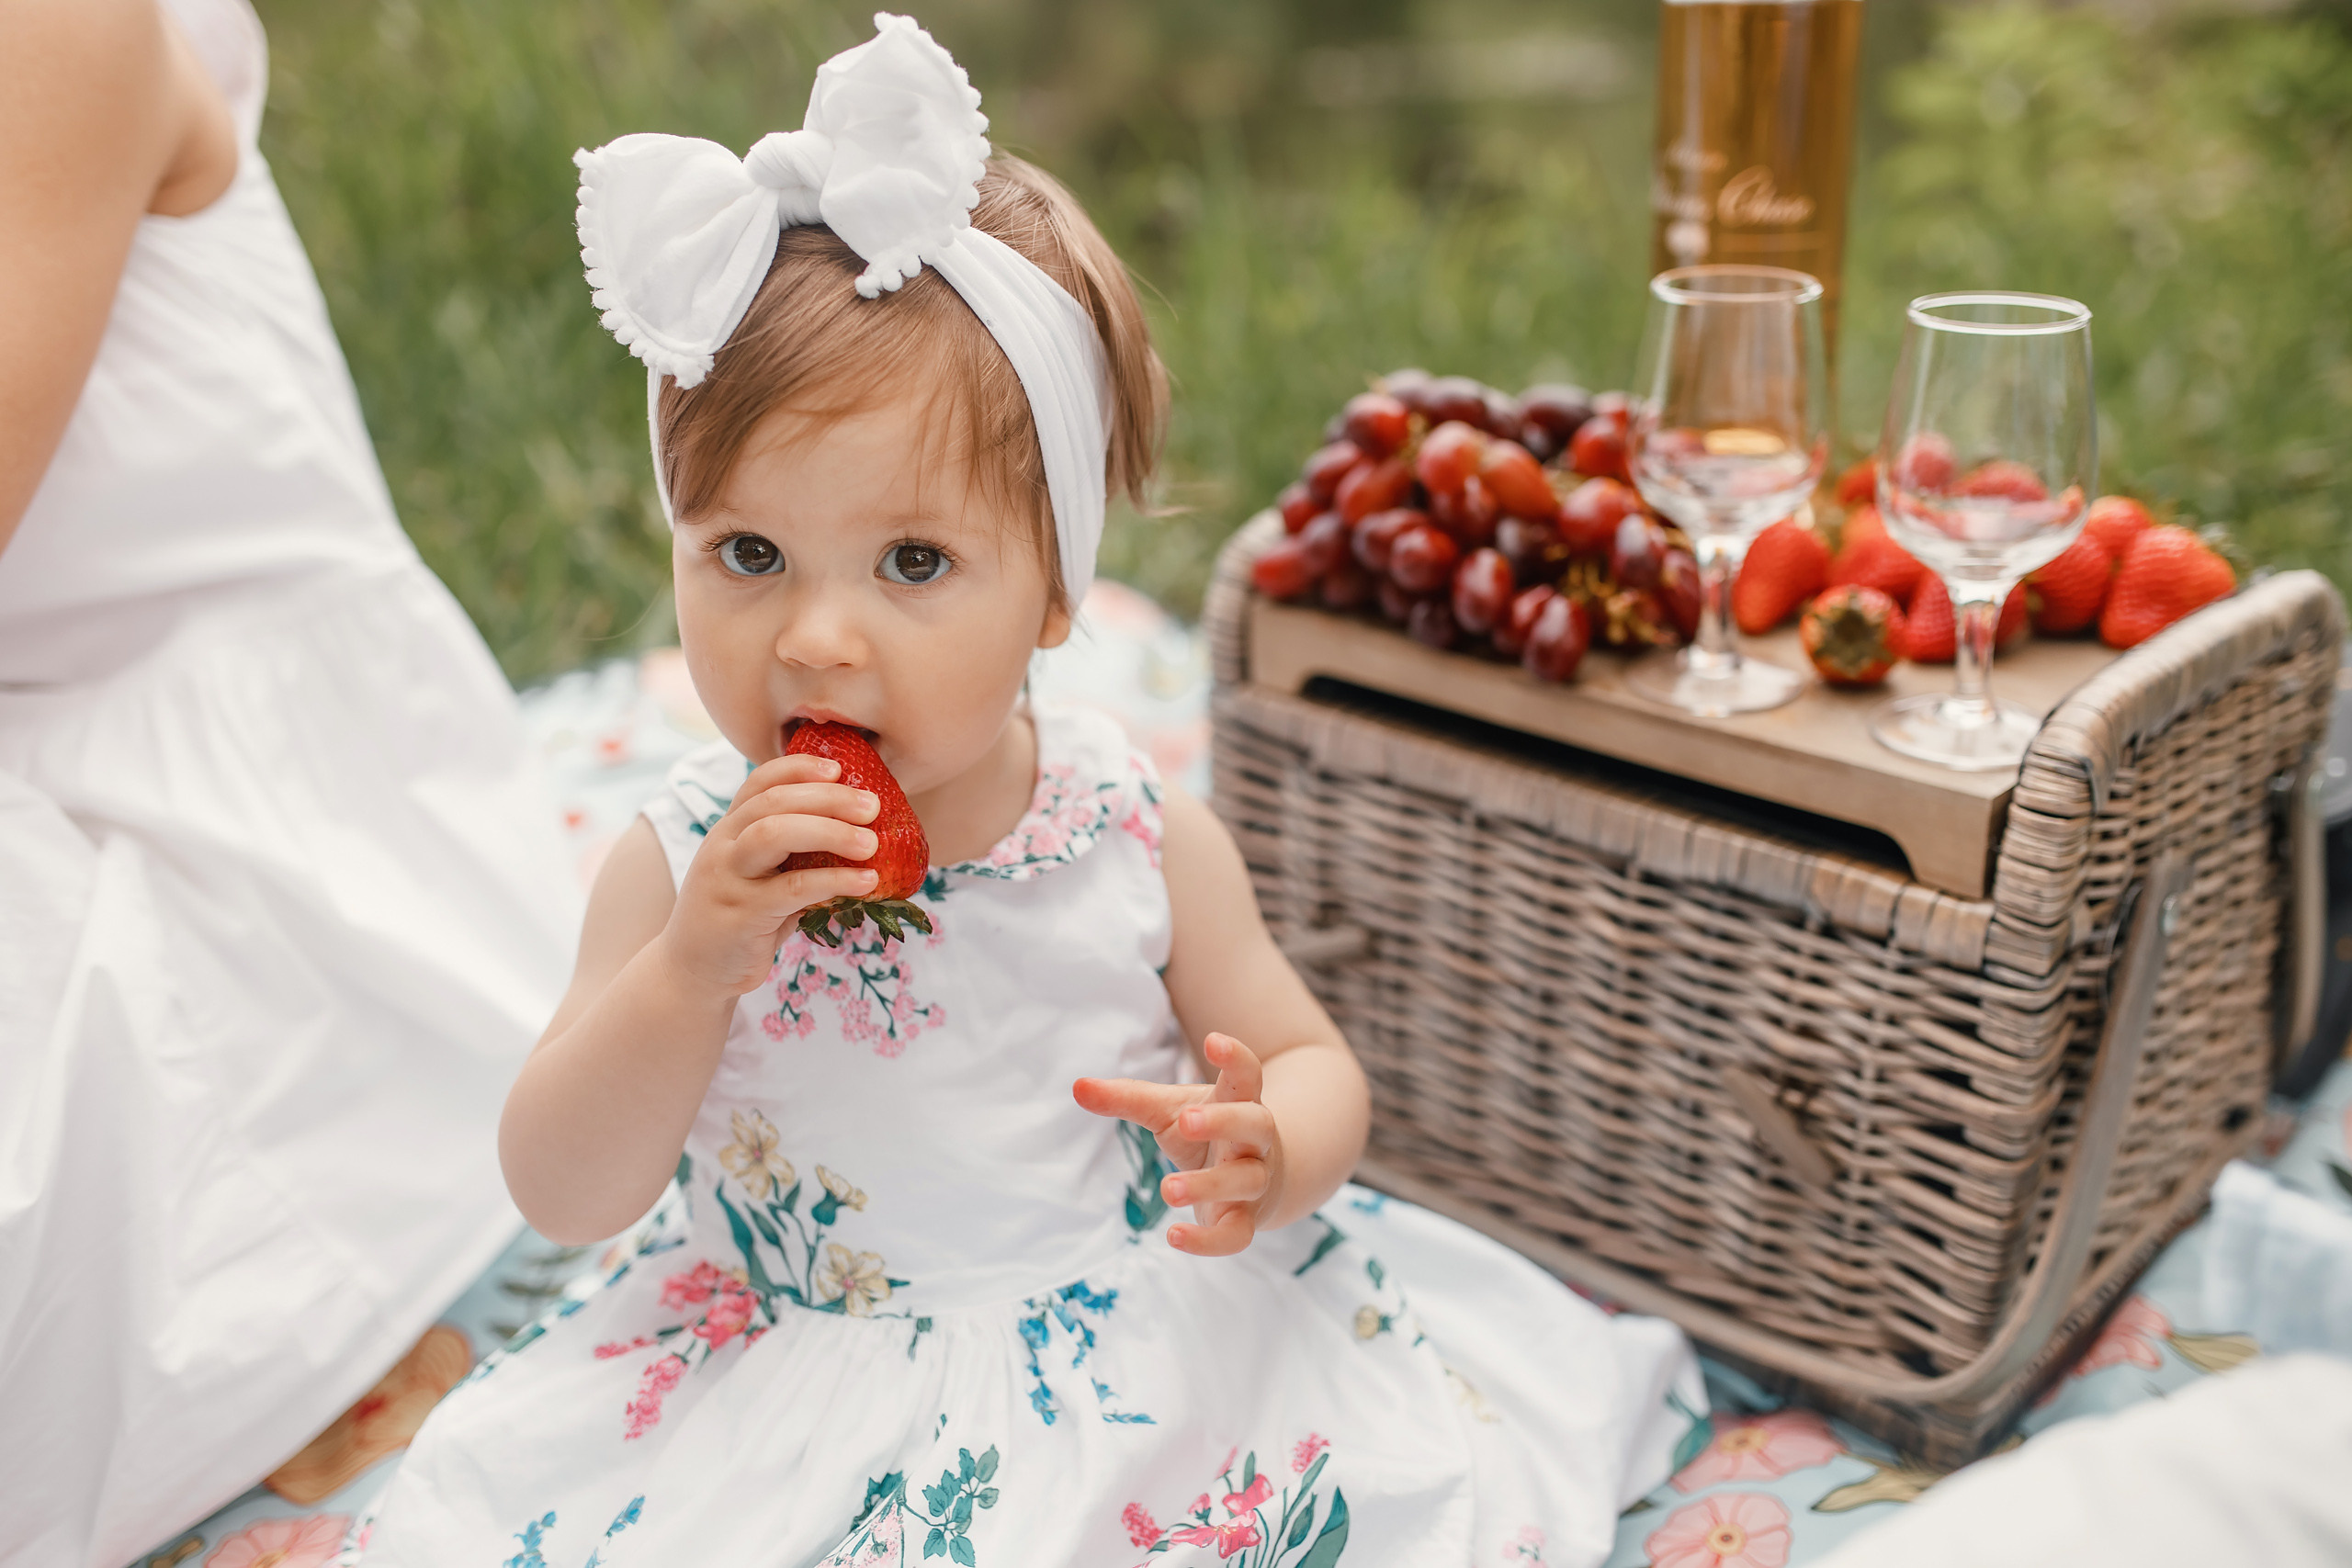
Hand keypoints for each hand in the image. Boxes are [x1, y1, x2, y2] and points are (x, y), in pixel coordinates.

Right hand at [658, 753, 883, 995]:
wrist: (693, 971)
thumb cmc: (741, 918)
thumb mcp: (761, 876)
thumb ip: (794, 854)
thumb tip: (862, 834)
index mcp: (729, 829)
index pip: (760, 782)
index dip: (799, 768)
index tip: (839, 768)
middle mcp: (723, 845)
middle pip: (773, 802)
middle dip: (828, 798)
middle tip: (873, 807)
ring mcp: (729, 878)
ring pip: (774, 834)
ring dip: (830, 832)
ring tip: (872, 843)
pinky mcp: (741, 915)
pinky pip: (792, 889)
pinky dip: (834, 881)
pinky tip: (866, 882)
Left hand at [1072, 1033, 1284, 1256]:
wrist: (1256, 1179)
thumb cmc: (1204, 1133)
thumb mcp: (1170, 1110)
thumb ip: (1128, 1099)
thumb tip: (1077, 1086)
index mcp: (1238, 1102)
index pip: (1247, 1074)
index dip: (1235, 1057)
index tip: (1214, 1040)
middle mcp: (1254, 1140)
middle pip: (1254, 1125)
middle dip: (1223, 1122)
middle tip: (1187, 1121)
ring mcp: (1255, 1180)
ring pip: (1246, 1180)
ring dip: (1209, 1184)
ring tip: (1166, 1190)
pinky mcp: (1244, 1219)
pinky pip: (1237, 1235)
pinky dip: (1208, 1242)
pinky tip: (1173, 1236)